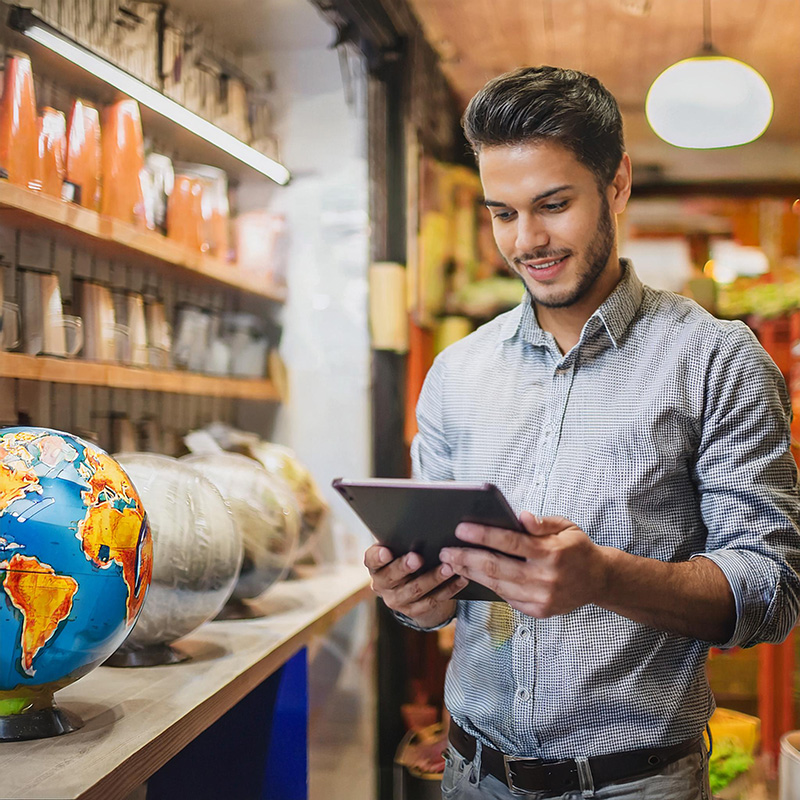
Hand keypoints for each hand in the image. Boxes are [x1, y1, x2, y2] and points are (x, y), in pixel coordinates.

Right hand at [364, 544, 466, 628]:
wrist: (412, 592)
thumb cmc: (406, 559)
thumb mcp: (399, 551)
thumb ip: (402, 541)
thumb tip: (420, 523)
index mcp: (376, 566)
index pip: (371, 560)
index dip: (378, 557)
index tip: (387, 551)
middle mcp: (382, 585)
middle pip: (392, 577)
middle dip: (405, 567)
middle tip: (418, 558)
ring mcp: (397, 600)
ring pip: (415, 590)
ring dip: (433, 578)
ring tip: (448, 567)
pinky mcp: (414, 611)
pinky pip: (433, 600)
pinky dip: (448, 589)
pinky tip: (460, 578)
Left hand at [439, 512, 609, 616]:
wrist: (599, 580)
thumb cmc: (576, 548)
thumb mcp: (566, 527)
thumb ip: (542, 523)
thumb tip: (521, 517)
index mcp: (552, 553)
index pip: (510, 542)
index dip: (483, 535)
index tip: (460, 528)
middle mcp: (546, 578)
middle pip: (497, 567)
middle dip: (466, 558)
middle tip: (445, 551)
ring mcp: (541, 598)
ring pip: (497, 585)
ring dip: (470, 574)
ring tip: (452, 562)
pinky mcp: (538, 611)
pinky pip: (506, 597)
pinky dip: (486, 586)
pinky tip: (471, 575)